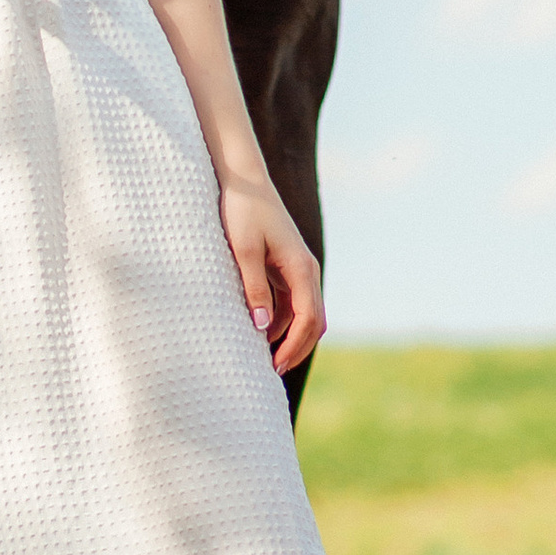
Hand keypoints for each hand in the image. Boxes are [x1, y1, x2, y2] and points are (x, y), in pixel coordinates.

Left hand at [218, 169, 323, 375]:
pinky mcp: (286, 268)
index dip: (294, 347)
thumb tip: (261, 327)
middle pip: (313, 322)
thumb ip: (254, 289)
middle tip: (271, 373)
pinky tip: (259, 333)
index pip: (308, 319)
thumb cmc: (242, 212)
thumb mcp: (244, 252)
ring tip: (263, 360)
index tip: (273, 367)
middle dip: (296, 349)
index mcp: (301, 268)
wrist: (243, 181)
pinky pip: (290, 304)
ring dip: (288, 338)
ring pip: (302, 315)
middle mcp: (306, 272)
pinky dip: (280, 322)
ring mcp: (298, 271)